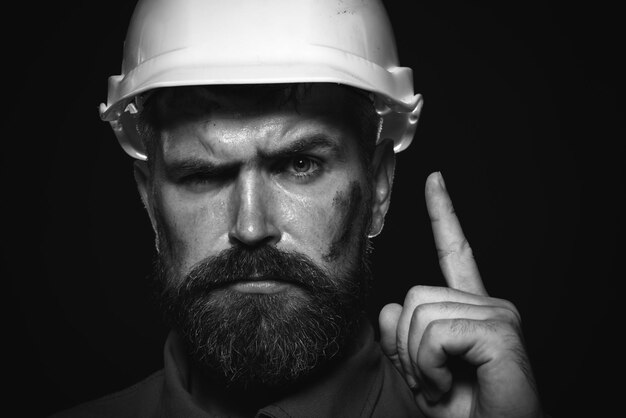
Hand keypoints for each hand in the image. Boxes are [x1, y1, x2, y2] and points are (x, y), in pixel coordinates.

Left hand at [379, 172, 542, 417]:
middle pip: (413, 296)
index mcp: (469, 307)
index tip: (434, 180)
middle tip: (431, 377)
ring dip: (418, 361)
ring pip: (420, 314)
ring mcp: (497, 314)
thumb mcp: (416, 368)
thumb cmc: (459, 408)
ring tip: (442, 383)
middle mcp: (488, 303)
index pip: (454, 251)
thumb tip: (390, 308)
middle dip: (407, 346)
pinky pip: (436, 333)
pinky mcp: (499, 331)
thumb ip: (400, 335)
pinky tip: (449, 384)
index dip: (443, 214)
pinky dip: (430, 367)